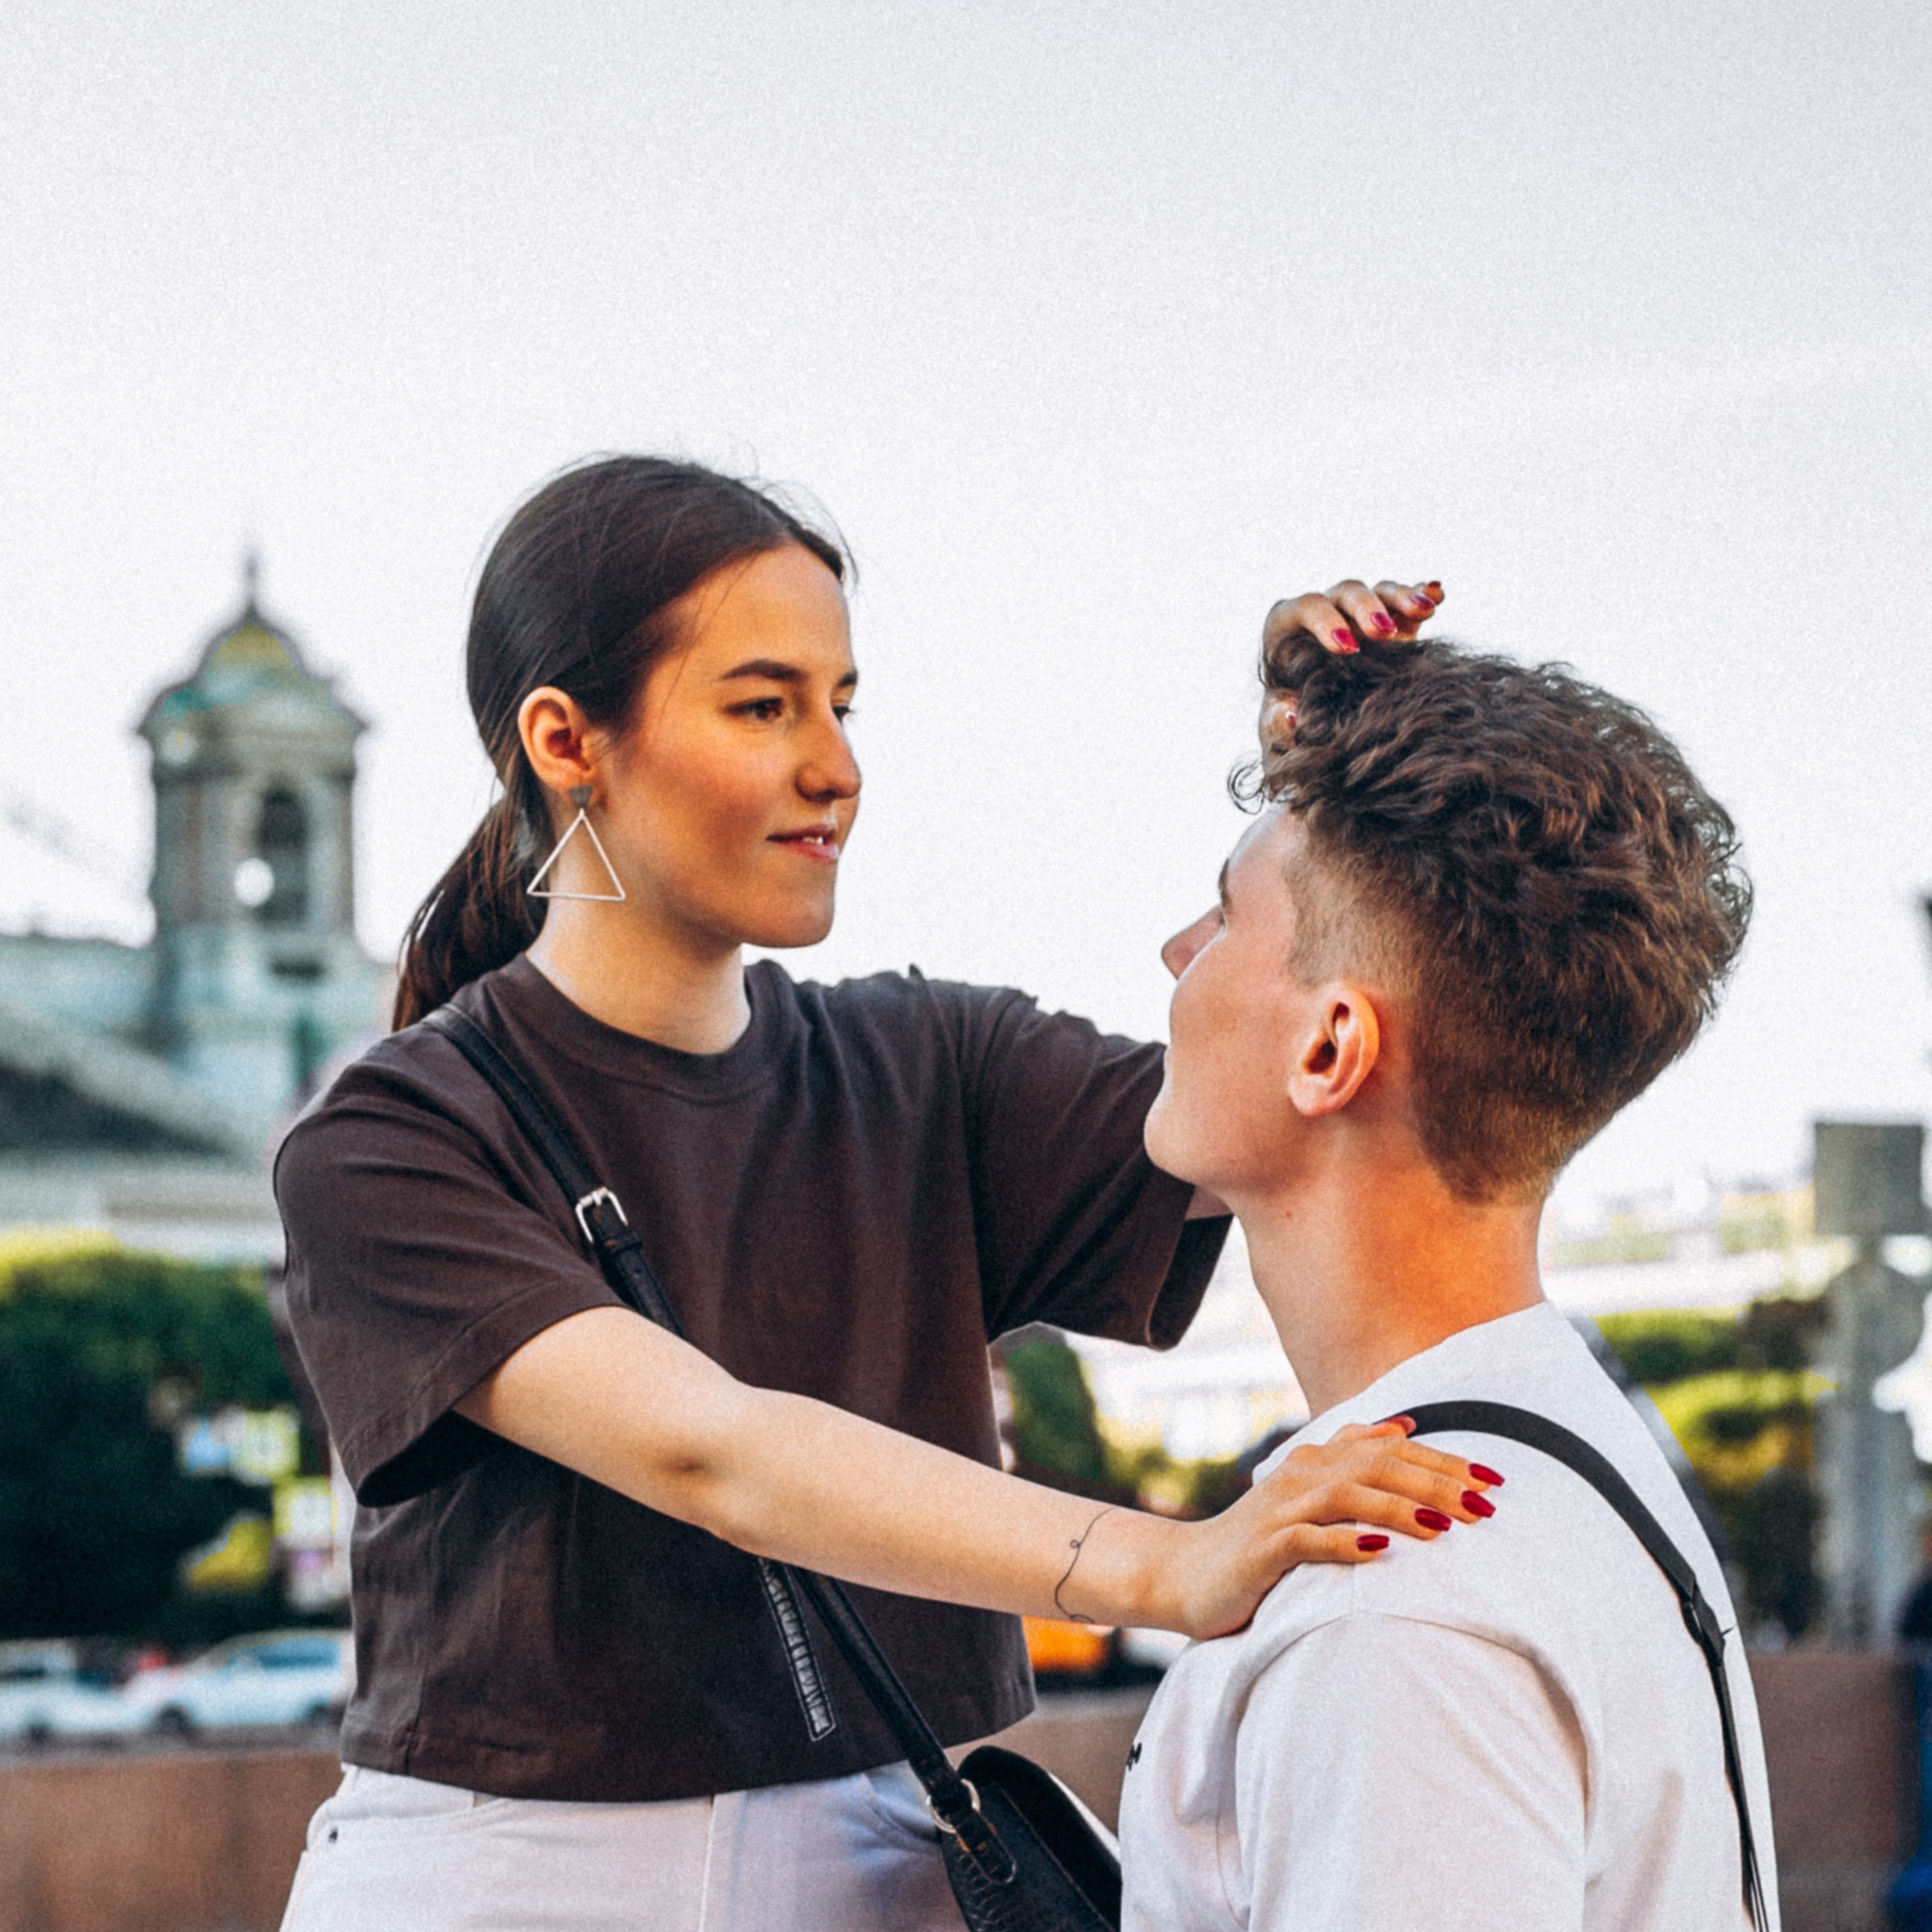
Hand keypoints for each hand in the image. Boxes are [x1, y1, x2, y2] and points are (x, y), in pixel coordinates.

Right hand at [1156, 1417, 1498, 1639]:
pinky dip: (1345, 1542)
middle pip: (1378, 1467)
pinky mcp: (1264, 1549)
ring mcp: (1281, 1509)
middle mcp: (1302, 1474)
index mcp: (1317, 1459)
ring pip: (1349, 1496)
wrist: (1187, 1573)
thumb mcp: (1308, 1492)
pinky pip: (1308, 1540)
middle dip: (1437, 1484)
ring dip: (1400, 1510)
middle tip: (1487, 1507)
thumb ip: (1352, 1454)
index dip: (1444, 1462)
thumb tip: (1405, 1425)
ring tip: (1446, 1528)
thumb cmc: (1259, 1541)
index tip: (1495, 1480)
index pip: (1392, 1450)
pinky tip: (1379, 1552)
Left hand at [1258, 578, 1442, 752]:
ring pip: (1381, 591)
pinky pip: (1408, 599)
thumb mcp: (1278, 724)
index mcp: (1289, 625)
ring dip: (1402, 597)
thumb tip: (1290, 715)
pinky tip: (1438, 594)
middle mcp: (1327, 611)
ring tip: (1426, 610)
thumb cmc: (1290, 720)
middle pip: (1348, 592)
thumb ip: (1276, 721)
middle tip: (1383, 631)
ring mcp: (1361, 614)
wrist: (1320, 724)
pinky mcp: (1392, 621)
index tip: (1347, 650)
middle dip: (1367, 608)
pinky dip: (1422, 594)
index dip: (1327, 623)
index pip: (1308, 608)